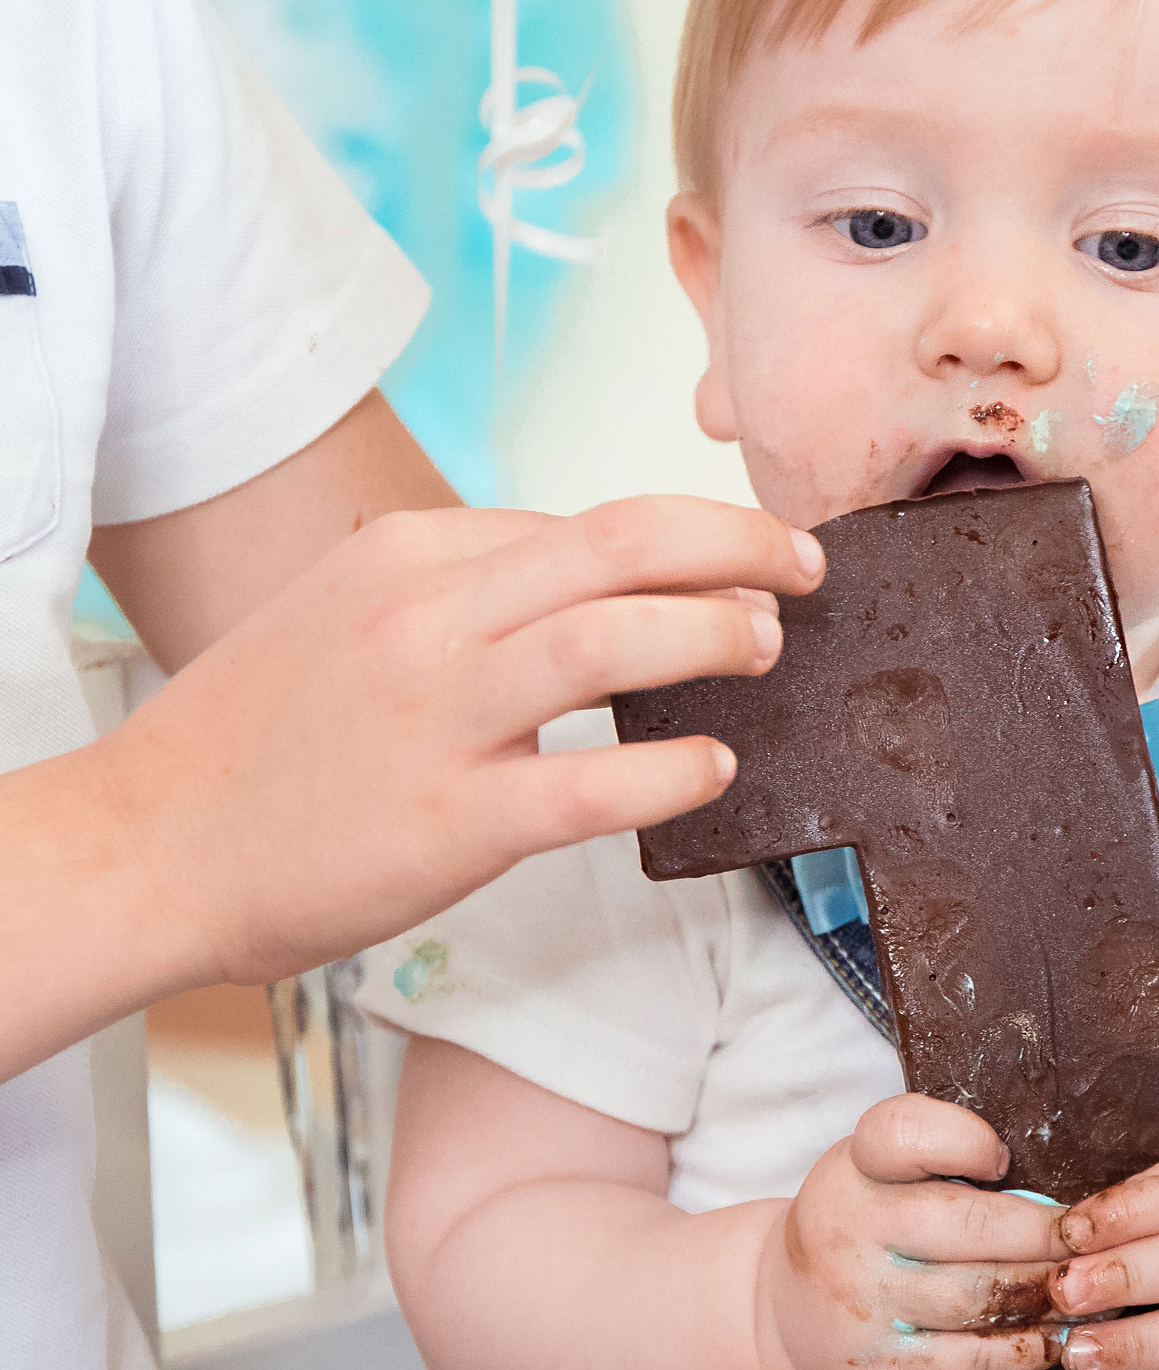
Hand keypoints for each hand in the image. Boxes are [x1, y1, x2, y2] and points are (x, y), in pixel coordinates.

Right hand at [101, 495, 824, 992]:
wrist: (146, 847)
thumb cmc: (254, 745)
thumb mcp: (342, 618)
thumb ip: (455, 594)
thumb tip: (581, 588)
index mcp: (406, 555)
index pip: (578, 523)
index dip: (678, 538)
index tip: (736, 557)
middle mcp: (427, 617)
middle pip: (620, 544)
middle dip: (733, 543)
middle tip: (801, 567)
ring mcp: (438, 718)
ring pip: (613, 638)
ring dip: (713, 634)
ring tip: (766, 648)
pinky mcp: (450, 822)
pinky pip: (588, 782)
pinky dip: (669, 768)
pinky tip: (714, 767)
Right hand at [757, 1096, 1069, 1369]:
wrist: (789, 1317)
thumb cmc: (868, 1227)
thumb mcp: (881, 1172)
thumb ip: (947, 1158)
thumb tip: (1062, 1176)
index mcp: (854, 1167)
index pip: (906, 1134)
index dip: (967, 1141)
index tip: (1004, 1159)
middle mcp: (847, 1230)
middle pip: (969, 1224)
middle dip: (1045, 1233)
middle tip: (1088, 1238)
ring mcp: (862, 1304)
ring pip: (980, 1295)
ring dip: (1047, 1292)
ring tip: (1087, 1286)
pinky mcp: (884, 1369)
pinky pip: (972, 1361)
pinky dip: (1025, 1349)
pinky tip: (1053, 1337)